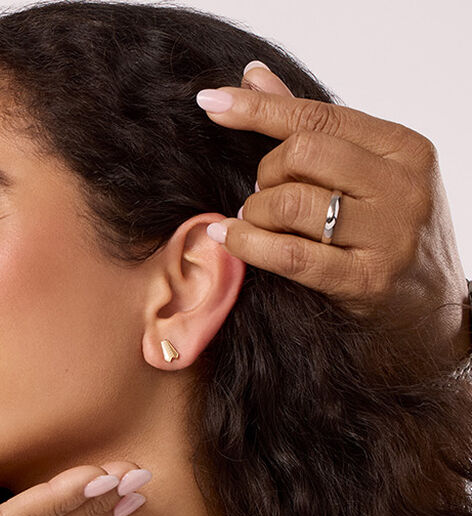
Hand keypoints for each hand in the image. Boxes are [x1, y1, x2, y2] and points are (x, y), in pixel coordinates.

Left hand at [198, 61, 468, 359]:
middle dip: (265, 174)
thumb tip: (254, 75)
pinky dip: (246, 243)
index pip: (317, 117)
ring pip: (289, 202)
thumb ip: (312, 127)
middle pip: (301, 153)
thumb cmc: (387, 234)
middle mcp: (403, 187)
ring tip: (256, 223)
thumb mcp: (366, 173)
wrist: (431, 312)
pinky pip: (287, 253)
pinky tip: (228, 238)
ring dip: (254, 213)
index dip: (257, 108)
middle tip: (264, 196)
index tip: (210, 103)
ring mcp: (389, 236)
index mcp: (404, 149)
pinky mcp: (366, 281)